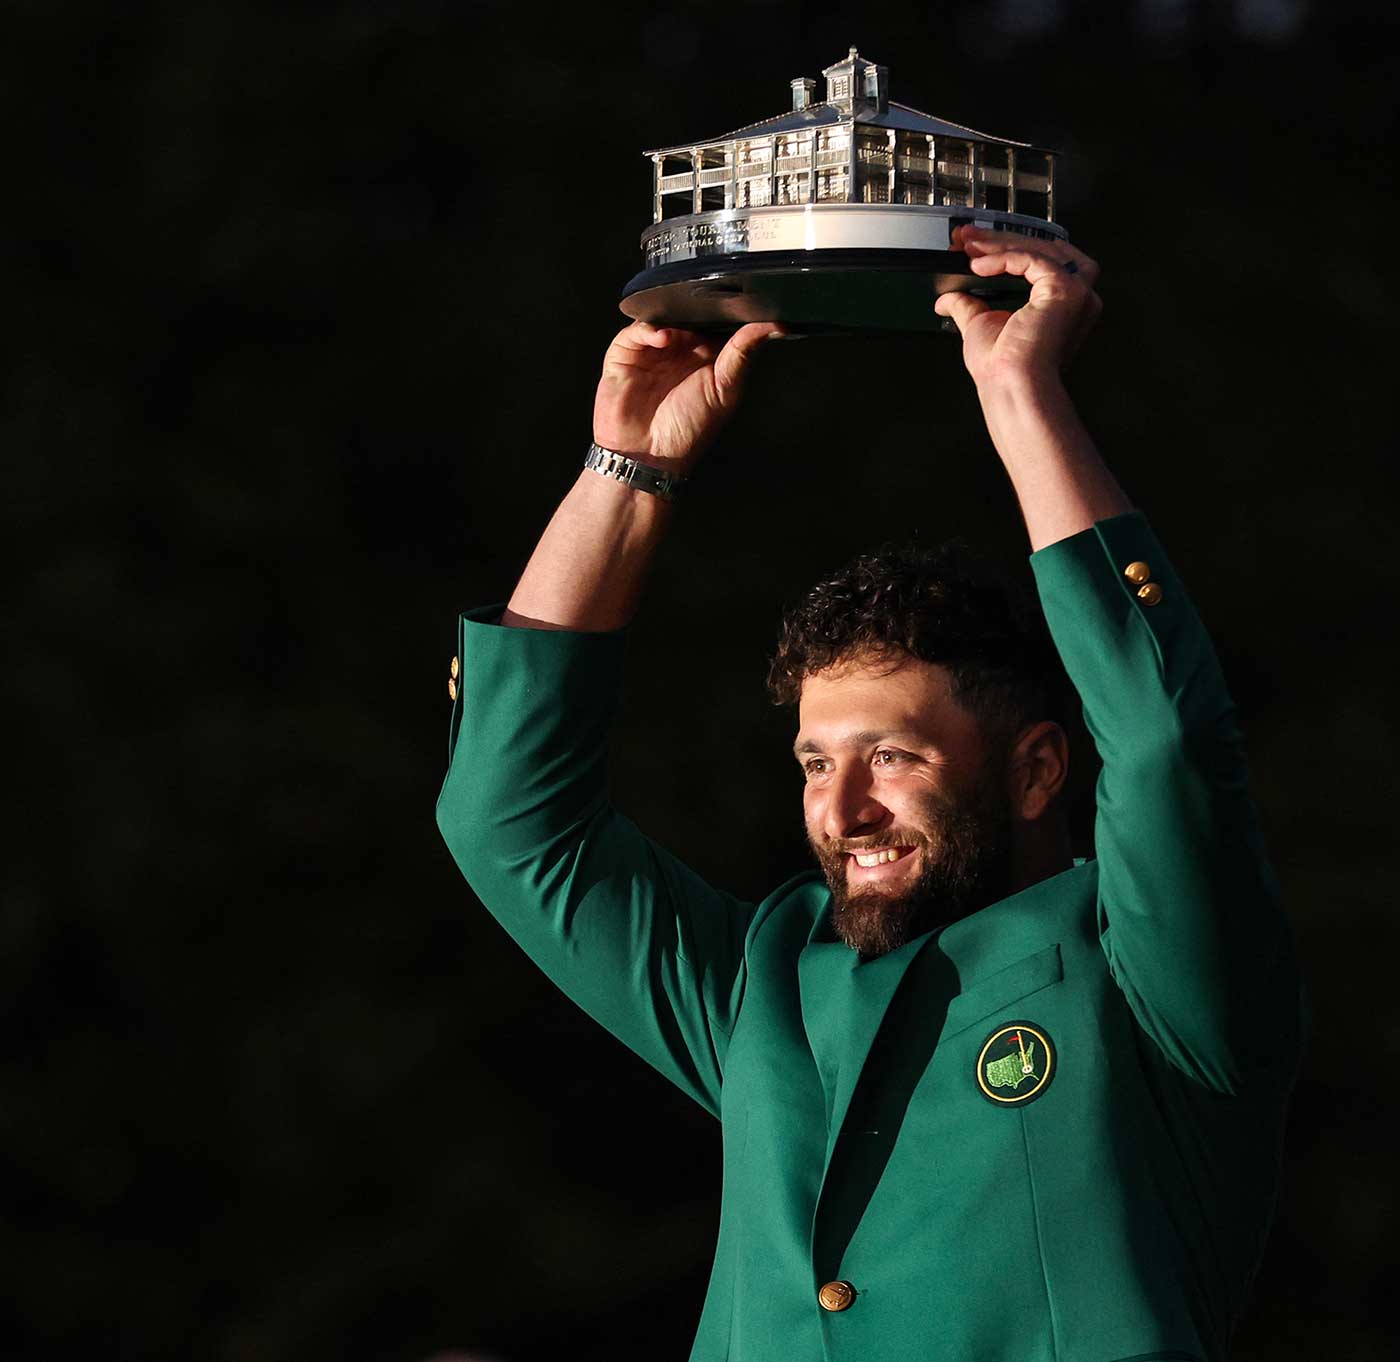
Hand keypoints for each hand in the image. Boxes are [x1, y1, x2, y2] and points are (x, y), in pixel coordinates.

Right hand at [592, 319, 785, 470]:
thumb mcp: (725, 389)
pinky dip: (648, 329)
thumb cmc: (688, 430)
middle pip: (688, 312)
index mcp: (707, 357)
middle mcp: (680, 350)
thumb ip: (744, 353)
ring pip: (662, 315)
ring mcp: (652, 350)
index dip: (725, 308)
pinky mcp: (625, 354)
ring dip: (672, 315)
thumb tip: (774, 325)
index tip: (735, 298)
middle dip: (696, 305)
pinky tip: (661, 339)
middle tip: (704, 302)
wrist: (649, 455)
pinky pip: (635, 330)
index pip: (717, 321)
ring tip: (681, 326)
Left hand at [934, 227, 1101, 390]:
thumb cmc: (1003, 371)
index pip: (1038, 260)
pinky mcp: (1066, 290)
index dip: (1004, 247)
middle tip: (966, 236)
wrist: (1011, 388)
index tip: (972, 244)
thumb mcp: (979, 327)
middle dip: (999, 239)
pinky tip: (980, 265)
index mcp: (1059, 303)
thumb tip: (947, 298)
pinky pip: (1033, 259)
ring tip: (969, 244)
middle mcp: (1075, 296)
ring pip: (1039, 248)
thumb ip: (968, 306)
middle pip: (1041, 248)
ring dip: (1001, 243)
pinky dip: (1004, 257)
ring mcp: (1076, 292)